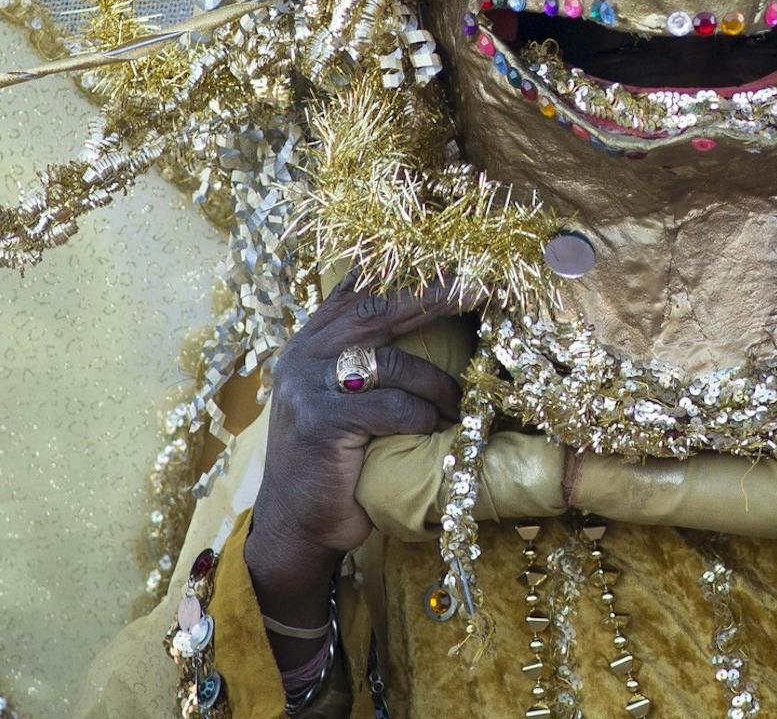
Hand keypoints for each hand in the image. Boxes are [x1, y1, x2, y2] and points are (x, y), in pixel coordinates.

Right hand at [243, 276, 471, 653]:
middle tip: (479, 286)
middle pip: (379, 306)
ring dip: (438, 384)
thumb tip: (435, 307)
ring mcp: (309, 385)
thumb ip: (369, 352)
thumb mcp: (344, 392)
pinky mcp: (322, 421)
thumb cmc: (337, 454)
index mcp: (313, 336)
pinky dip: (421, 418)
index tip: (454, 253)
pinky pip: (391, 407)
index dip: (405, 265)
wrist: (297, 522)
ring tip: (459, 404)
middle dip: (435, 294)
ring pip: (393, 362)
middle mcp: (306, 351)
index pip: (360, 285)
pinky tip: (433, 431)